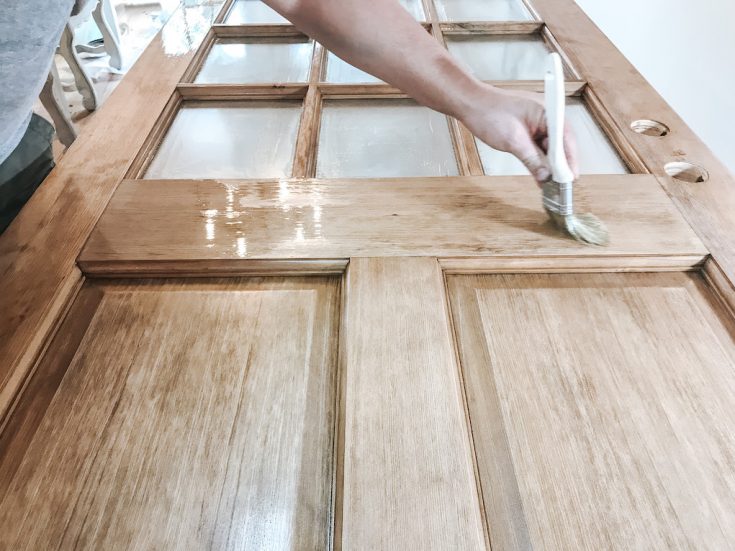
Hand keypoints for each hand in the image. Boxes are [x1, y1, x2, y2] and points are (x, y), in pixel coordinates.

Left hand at [460, 84, 578, 184]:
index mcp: (548, 112)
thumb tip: (546, 176)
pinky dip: (538, 160)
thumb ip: (532, 160)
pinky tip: (540, 175)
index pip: (567, 139)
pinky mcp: (528, 129)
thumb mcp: (513, 141)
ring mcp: (537, 122)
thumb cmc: (489, 113)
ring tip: (551, 184)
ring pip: (549, 147)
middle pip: (560, 144)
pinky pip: (538, 147)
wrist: (470, 104)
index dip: (570, 161)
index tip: (571, 178)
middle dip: (560, 165)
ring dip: (549, 165)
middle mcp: (546, 116)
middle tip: (560, 186)